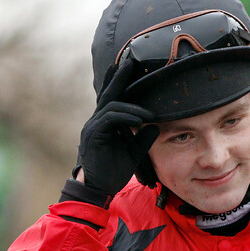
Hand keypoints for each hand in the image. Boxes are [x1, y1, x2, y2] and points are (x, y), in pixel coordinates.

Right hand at [76, 58, 159, 195]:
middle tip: (129, 61)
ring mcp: (93, 127)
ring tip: (148, 112)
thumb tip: (157, 125)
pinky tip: (139, 120)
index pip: (112, 98)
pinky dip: (126, 117)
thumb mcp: (133, 152)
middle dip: (118, 77)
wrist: (98, 188)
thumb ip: (143, 138)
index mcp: (104, 123)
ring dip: (131, 105)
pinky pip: (111, 119)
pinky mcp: (93, 135)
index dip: (118, 82)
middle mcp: (96, 121)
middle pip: (108, 94)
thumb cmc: (113, 171)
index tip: (128, 67)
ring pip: (111, 105)